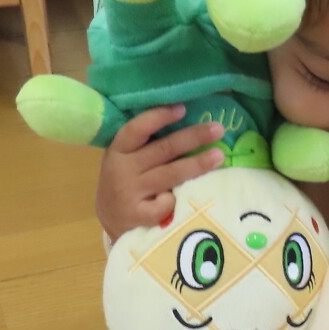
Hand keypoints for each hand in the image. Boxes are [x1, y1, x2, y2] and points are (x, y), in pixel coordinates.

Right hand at [95, 105, 225, 236]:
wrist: (109, 220)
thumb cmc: (127, 182)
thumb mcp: (126, 159)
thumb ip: (147, 144)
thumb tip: (188, 120)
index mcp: (119, 150)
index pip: (137, 129)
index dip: (159, 117)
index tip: (182, 108)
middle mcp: (122, 169)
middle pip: (163, 149)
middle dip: (193, 137)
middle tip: (218, 129)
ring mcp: (130, 193)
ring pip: (170, 175)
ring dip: (197, 164)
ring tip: (219, 156)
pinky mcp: (138, 216)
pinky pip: (164, 205)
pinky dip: (176, 200)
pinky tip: (187, 198)